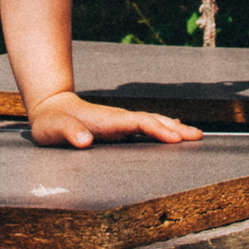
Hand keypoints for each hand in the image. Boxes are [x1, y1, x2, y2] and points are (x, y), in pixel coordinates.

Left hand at [26, 90, 202, 148]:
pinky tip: (174, 132)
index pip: (137, 123)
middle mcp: (117, 119)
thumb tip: (84, 140)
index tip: (175, 137)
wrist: (51, 108)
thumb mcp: (53, 129)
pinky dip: (162, 129)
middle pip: (151, 121)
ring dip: (173, 128)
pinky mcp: (118, 128)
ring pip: (151, 123)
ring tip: (194, 135)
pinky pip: (146, 127)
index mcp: (106, 120)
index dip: (157, 129)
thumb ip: (68, 132)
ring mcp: (119, 123)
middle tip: (197, 136)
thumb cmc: (51, 122)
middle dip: (174, 128)